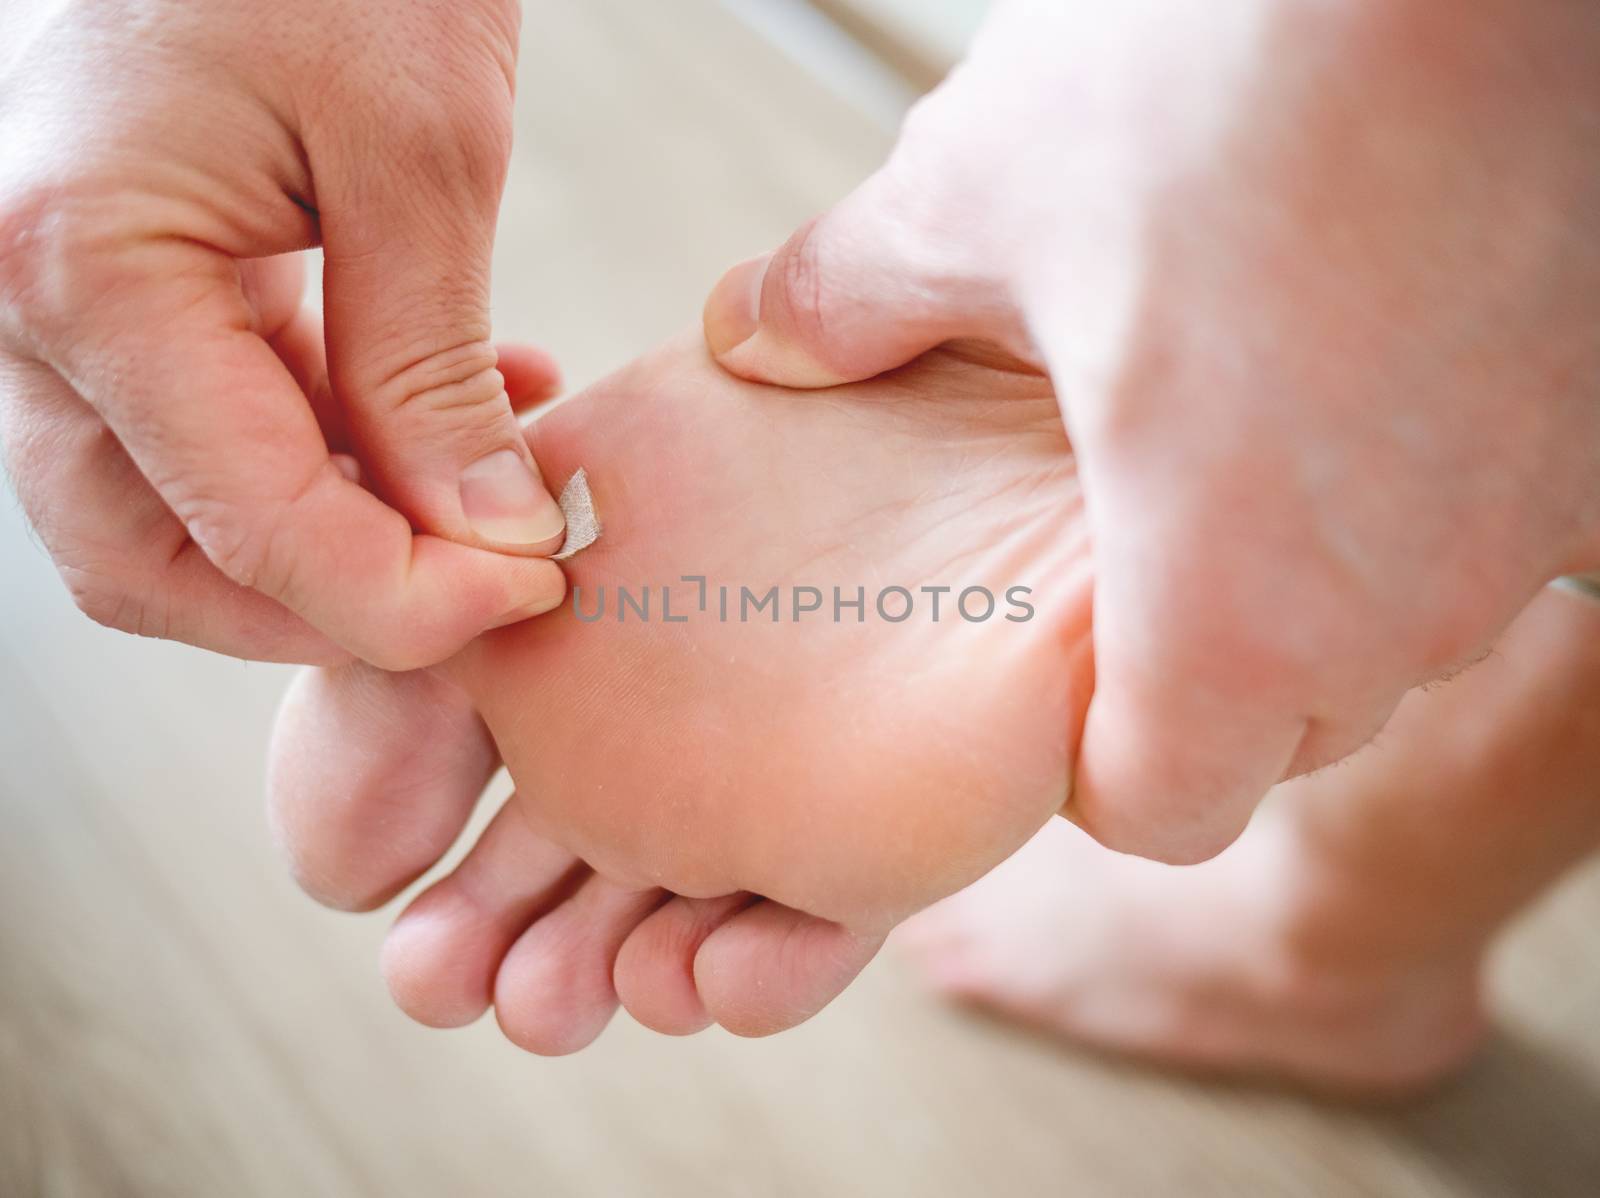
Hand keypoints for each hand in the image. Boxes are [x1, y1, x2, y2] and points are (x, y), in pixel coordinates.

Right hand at [0, 0, 565, 667]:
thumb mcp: (418, 148)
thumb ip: (434, 367)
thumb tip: (486, 535)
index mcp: (89, 275)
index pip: (249, 529)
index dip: (403, 601)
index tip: (529, 591)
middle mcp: (36, 311)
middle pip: (161, 562)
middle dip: (334, 609)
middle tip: (489, 591)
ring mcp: (66, 305)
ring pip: (175, 514)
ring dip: (336, 541)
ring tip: (488, 499)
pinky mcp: (127, 287)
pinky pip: (211, 426)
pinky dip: (331, 459)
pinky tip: (457, 427)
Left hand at [702, 0, 1599, 861]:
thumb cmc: (1229, 75)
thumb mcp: (983, 199)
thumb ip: (852, 301)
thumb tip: (756, 335)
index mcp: (1231, 601)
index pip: (1164, 810)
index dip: (1088, 766)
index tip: (1047, 677)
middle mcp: (1407, 602)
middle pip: (1282, 730)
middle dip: (1196, 670)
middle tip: (1125, 534)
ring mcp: (1526, 520)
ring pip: (1395, 632)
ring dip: (1312, 575)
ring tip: (1238, 426)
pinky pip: (1488, 527)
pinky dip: (1417, 485)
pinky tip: (1354, 360)